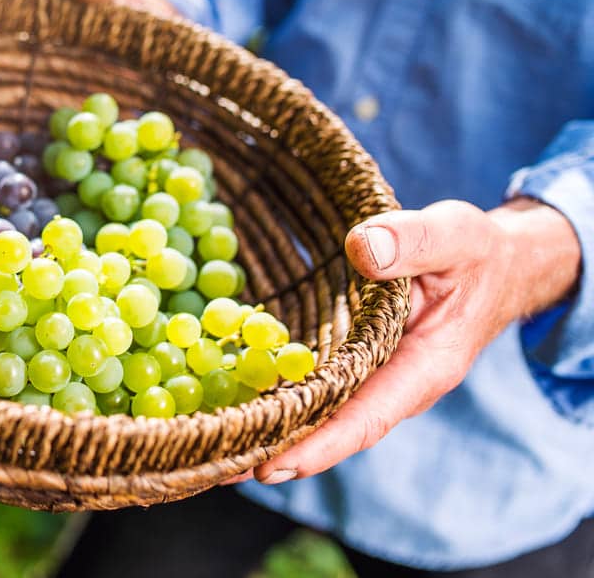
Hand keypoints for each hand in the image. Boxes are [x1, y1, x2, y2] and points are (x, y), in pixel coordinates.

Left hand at [228, 198, 580, 485]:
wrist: (492, 265)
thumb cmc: (476, 254)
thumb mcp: (455, 237)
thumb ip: (412, 241)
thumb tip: (361, 249)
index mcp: (424, 367)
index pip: (367, 417)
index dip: (320, 444)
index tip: (272, 466)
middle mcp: (394, 384)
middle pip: (331, 427)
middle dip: (278, 447)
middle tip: (218, 465)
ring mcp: (373, 376)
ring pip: (319, 411)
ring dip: (270, 427)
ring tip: (212, 446)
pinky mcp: (355, 360)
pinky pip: (314, 385)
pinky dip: (276, 394)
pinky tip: (230, 398)